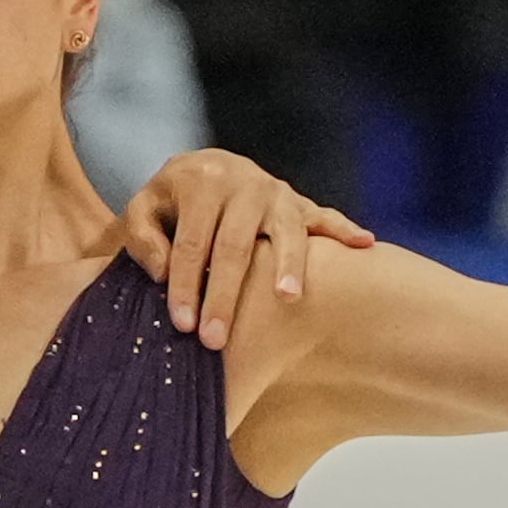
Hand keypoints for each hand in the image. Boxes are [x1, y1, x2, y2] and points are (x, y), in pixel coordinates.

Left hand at [120, 149, 375, 349]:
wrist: (205, 168)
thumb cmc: (171, 202)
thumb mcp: (144, 208)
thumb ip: (143, 237)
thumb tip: (166, 273)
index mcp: (202, 181)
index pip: (191, 243)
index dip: (185, 285)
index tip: (183, 325)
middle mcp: (244, 183)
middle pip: (235, 246)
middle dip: (225, 296)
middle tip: (216, 340)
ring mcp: (277, 193)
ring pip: (286, 232)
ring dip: (288, 265)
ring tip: (287, 299)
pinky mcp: (300, 203)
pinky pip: (325, 216)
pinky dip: (345, 230)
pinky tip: (365, 244)